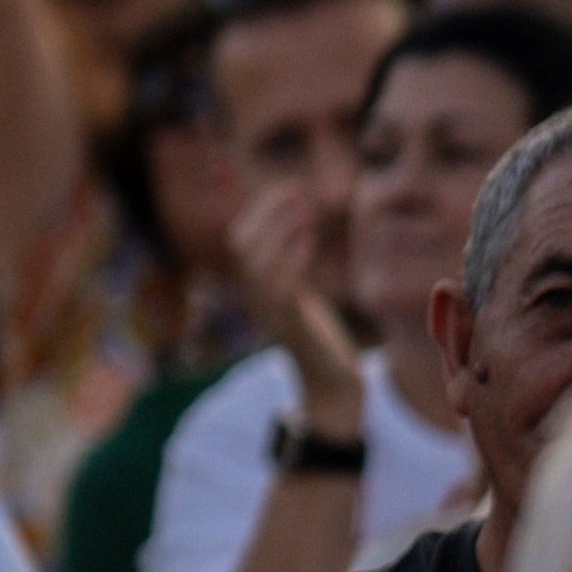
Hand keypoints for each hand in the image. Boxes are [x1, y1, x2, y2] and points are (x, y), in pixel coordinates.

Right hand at [227, 171, 365, 415]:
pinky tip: (310, 242)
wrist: (331, 385)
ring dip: (280, 230)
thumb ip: (292, 264)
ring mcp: (268, 313)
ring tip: (307, 210)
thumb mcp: (302, 294)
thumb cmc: (320, 339)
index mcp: (254, 288)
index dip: (260, 208)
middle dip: (266, 212)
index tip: (290, 186)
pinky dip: (292, 260)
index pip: (241, 237)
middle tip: (298, 191)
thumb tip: (299, 223)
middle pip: (241, 244)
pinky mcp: (289, 328)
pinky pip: (280, 289)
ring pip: (255, 263)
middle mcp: (253, 298)